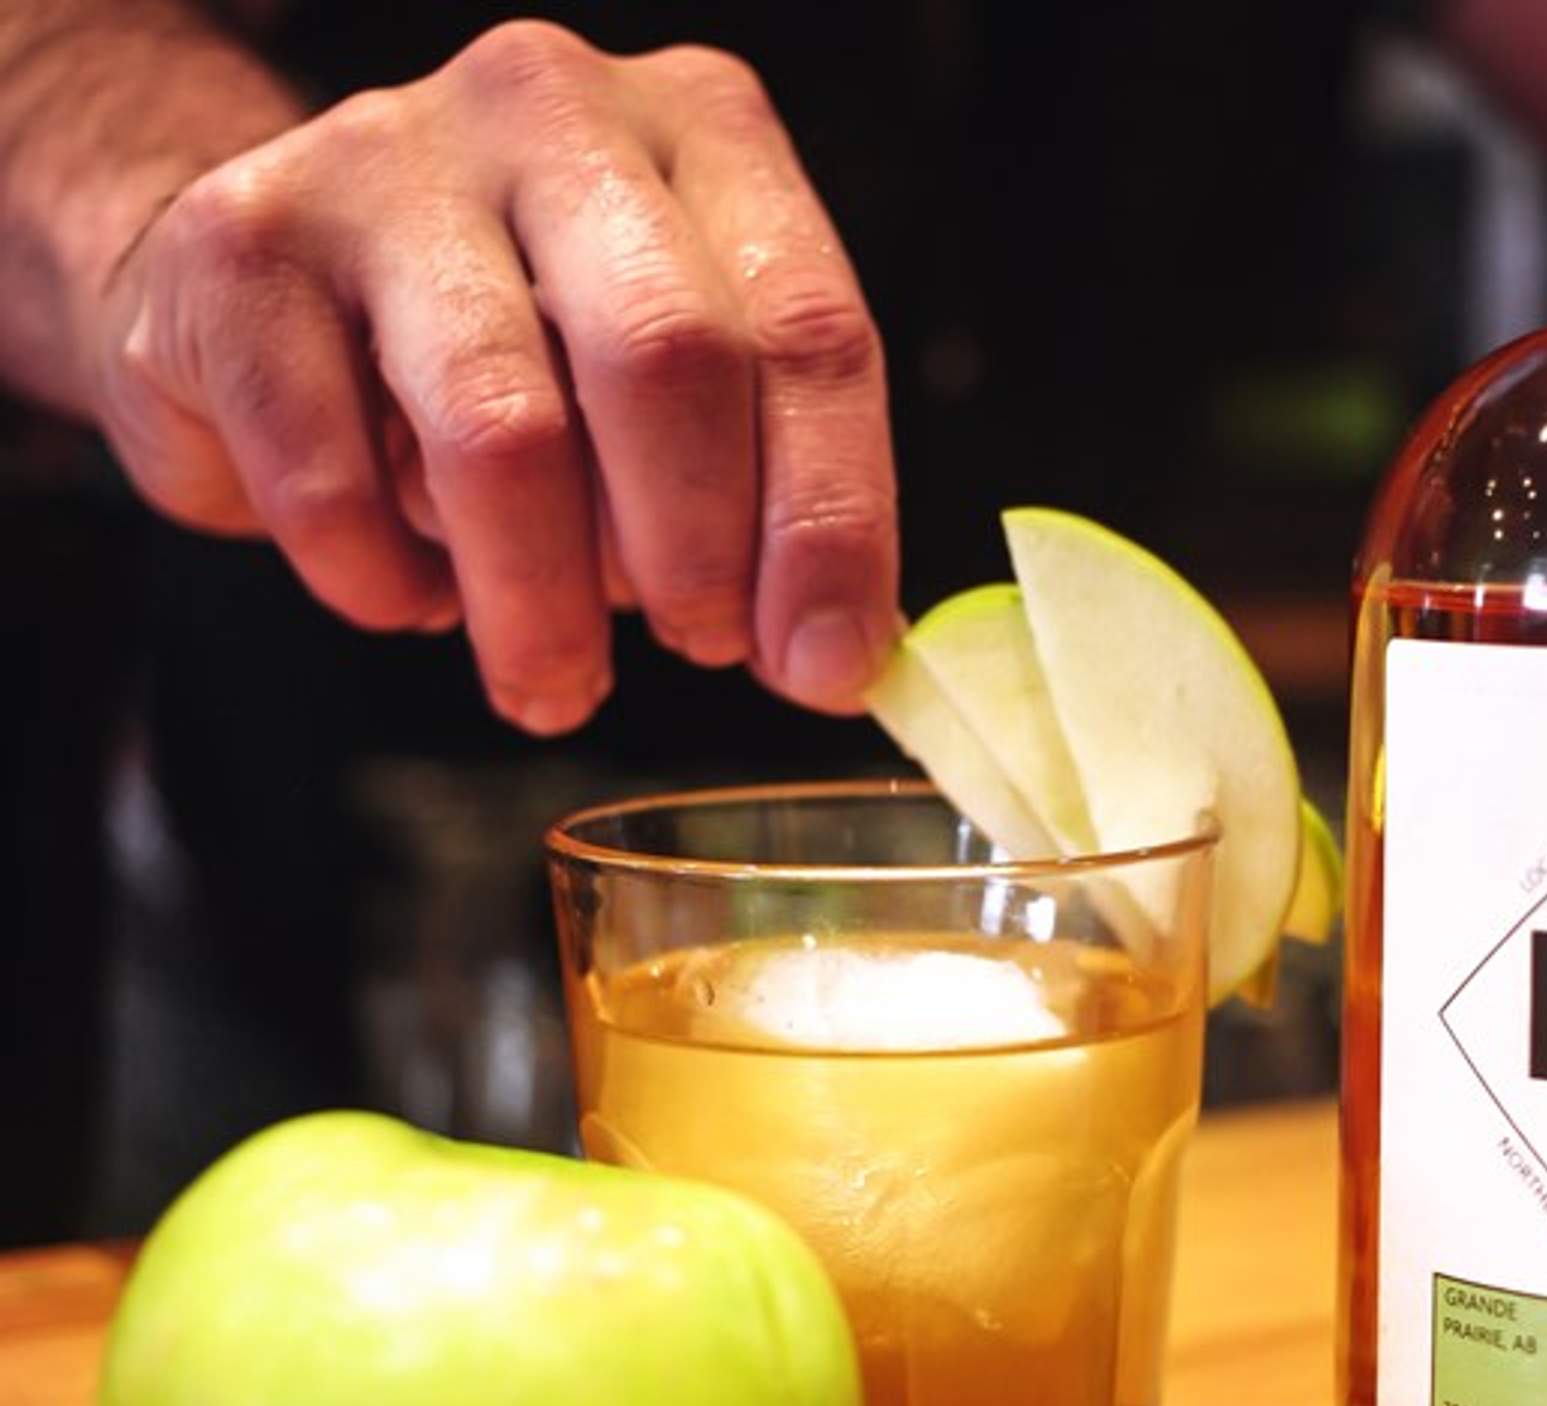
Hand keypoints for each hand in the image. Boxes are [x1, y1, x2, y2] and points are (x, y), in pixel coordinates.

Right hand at [89, 22, 897, 732]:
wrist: (271, 281)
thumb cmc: (518, 346)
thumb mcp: (669, 382)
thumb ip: (761, 485)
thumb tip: (830, 653)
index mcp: (703, 130)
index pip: (811, 330)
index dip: (830, 519)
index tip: (823, 663)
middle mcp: (556, 110)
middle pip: (668, 357)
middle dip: (694, 550)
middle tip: (696, 650)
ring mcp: (388, 162)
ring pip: (504, 432)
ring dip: (542, 606)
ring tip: (553, 682)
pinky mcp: (244, 249)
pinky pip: (332, 480)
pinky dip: (386, 583)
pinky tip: (413, 598)